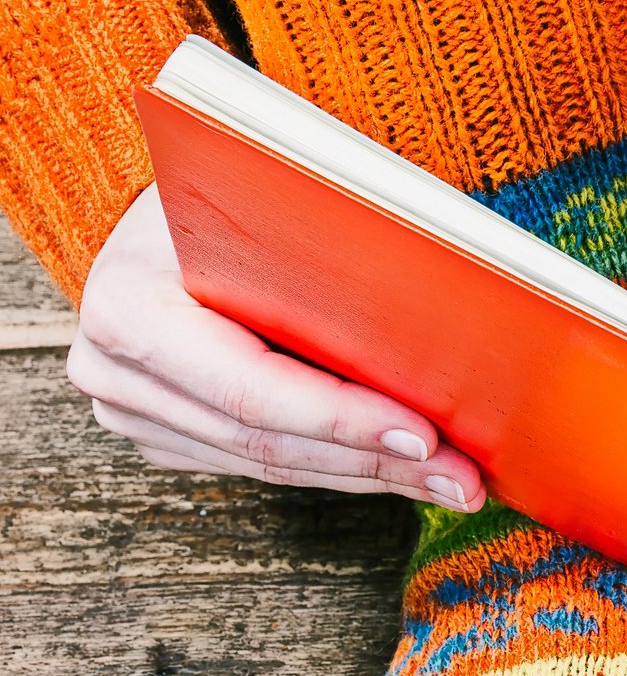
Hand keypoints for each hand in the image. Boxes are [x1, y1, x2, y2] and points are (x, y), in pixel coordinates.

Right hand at [67, 184, 484, 509]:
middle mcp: (113, 368)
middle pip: (268, 439)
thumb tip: (445, 299)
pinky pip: (264, 464)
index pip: (251, 386)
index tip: (426, 434)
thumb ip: (332, 250)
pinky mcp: (166, 433)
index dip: (343, 417)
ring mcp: (133, 410)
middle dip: (378, 460)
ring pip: (272, 462)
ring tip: (454, 484)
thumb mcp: (274, 199)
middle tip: (464, 480)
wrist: (174, 207)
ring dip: (373, 475)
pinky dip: (342, 466)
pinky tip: (407, 469)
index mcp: (132, 305)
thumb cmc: (237, 191)